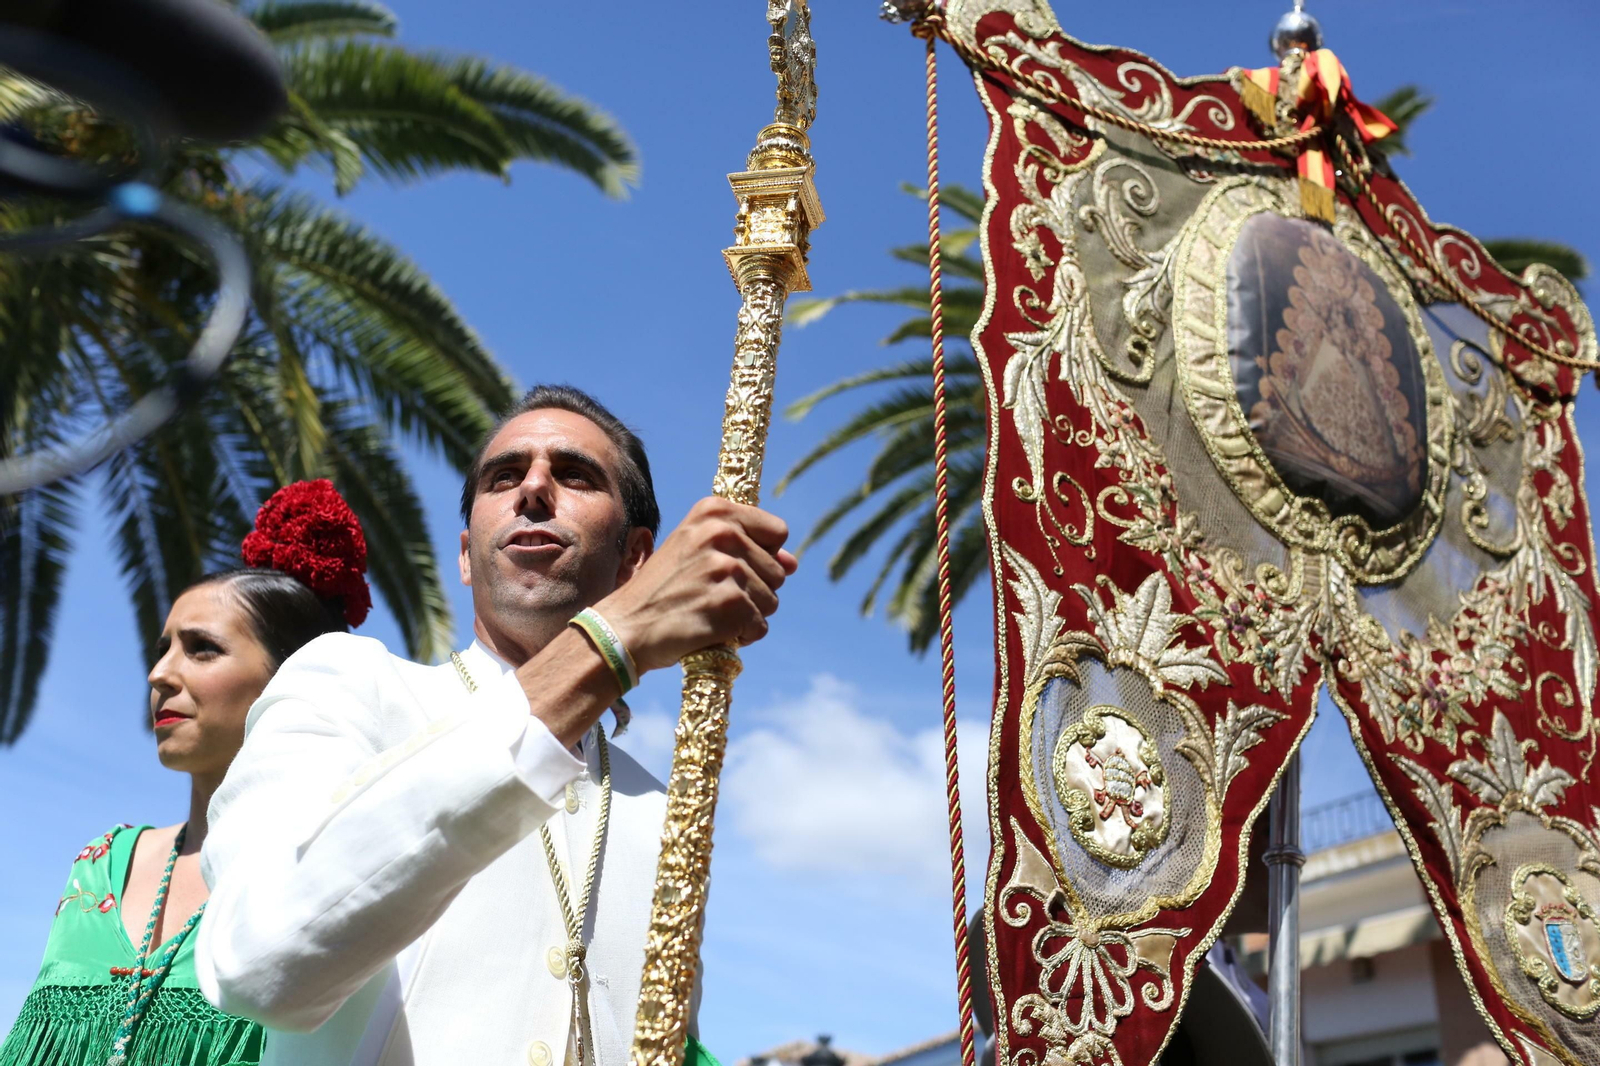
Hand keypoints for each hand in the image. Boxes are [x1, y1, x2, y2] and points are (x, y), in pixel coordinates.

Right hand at [598, 496, 797, 672]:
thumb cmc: (663, 590)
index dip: (762, 556)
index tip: (730, 566)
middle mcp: (722, 533)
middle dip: (754, 590)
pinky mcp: (730, 604)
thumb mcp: (697, 551)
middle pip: (779, 570)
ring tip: (708, 611)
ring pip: (772, 600)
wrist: (626, 626)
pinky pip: (760, 626)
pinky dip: (741, 636)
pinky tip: (711, 631)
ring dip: (747, 615)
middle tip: (710, 595)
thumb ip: (748, 548)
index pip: (778, 531)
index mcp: (714, 511)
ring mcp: (726, 568)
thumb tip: (794, 562)